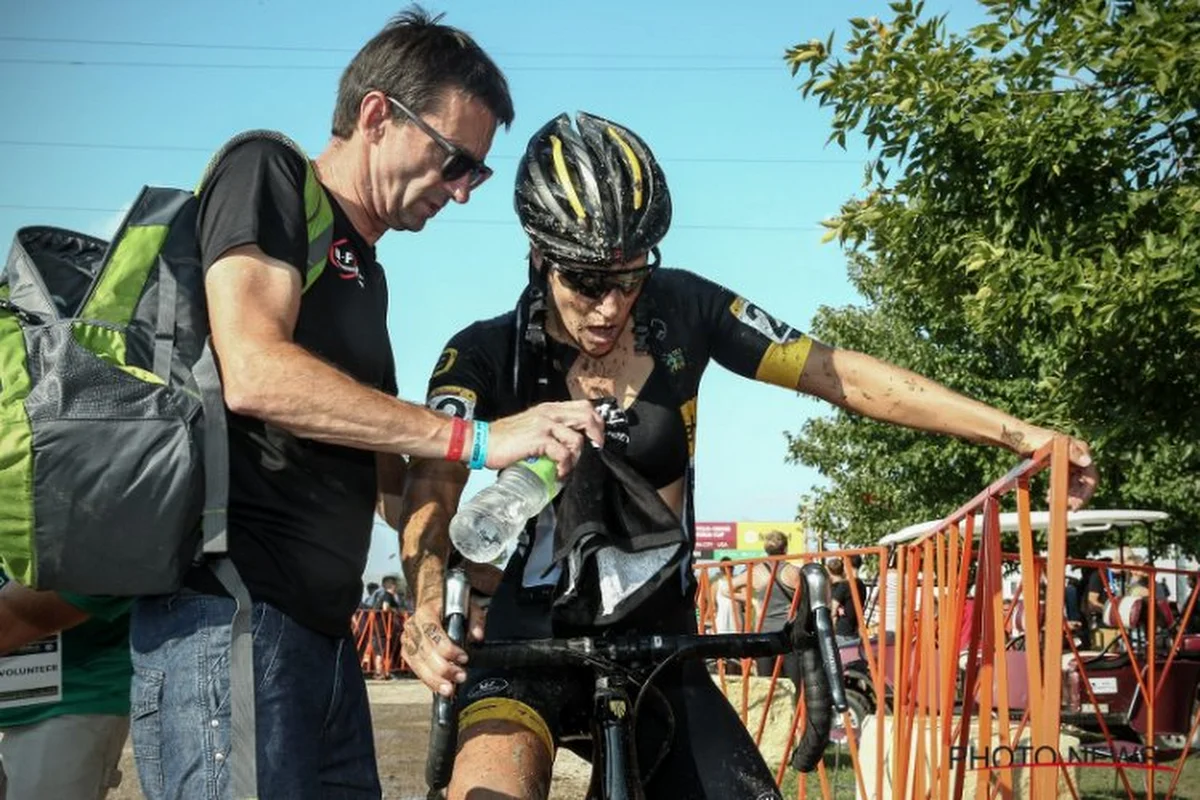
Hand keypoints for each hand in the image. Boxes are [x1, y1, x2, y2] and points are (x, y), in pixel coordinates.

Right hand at [401, 596, 486, 696]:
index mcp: (426, 612)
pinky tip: (439, 687)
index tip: (463, 658)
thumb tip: (477, 636)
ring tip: (449, 689)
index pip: (433, 633)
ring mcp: (408, 640)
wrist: (434, 604)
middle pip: (425, 652)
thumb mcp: (469, 606)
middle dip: (443, 669)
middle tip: (460, 677)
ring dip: (434, 679)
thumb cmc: (450, 606)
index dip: (448, 648)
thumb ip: (476, 620)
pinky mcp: (407, 652)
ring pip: (418, 664)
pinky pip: (415, 669)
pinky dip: (428, 680)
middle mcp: (413, 626)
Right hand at [486, 400, 603, 477]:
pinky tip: (559, 473)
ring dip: (577, 458)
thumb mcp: (531, 426)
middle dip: (597, 435)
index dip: (596, 421)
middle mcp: (549, 413)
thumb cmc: (504, 438)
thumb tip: (566, 444)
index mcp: (549, 408)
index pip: (583, 406)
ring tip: (569, 468)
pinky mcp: (538, 439)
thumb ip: (548, 429)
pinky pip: (563, 453)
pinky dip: (565, 466)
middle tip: (595, 451)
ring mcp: (544, 424)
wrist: (482, 441)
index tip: (597, 438)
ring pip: (577, 438)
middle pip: (587, 415)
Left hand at [1020, 428, 1098, 510]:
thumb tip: (1087, 462)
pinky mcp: (1061, 464)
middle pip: (1084, 482)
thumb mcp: (1050, 445)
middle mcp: (1078, 455)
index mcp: (1079, 449)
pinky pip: (1066, 481)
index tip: (1075, 505)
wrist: (1018, 437)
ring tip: (1052, 501)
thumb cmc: (1032, 438)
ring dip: (1068, 495)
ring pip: (1075, 483)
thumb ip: (1070, 452)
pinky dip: (1060, 490)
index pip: (1090, 476)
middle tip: (1065, 507)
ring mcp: (1070, 460)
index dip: (1085, 493)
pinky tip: (1049, 496)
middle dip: (1076, 497)